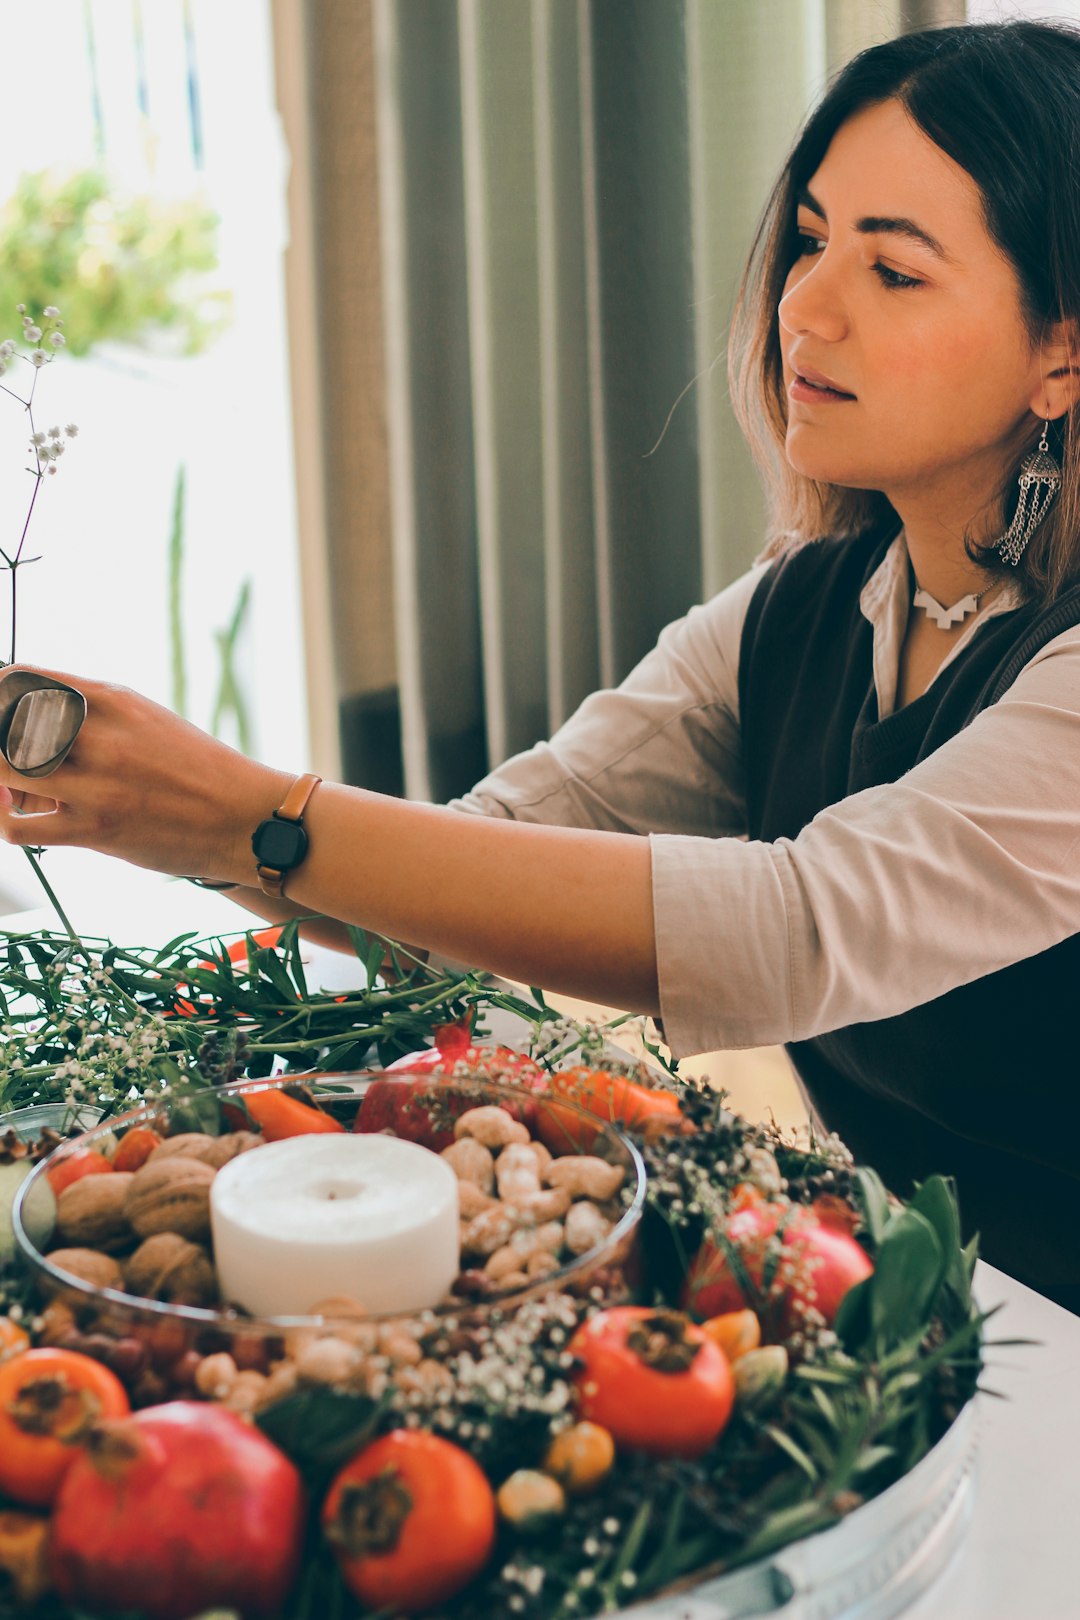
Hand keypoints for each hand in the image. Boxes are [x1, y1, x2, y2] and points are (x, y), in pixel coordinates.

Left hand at [0, 666, 291, 882]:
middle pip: (3, 719)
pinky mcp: (97, 830)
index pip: (20, 679)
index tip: (0, 710)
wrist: (249, 818)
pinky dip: (4, 819)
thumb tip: (27, 720)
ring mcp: (98, 784)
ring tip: (11, 783)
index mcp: (113, 699)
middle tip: (3, 752)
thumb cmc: (198, 770)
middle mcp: (101, 736)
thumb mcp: (148, 721)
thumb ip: (93, 716)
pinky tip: (17, 813)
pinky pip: (19, 827)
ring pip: (2, 769)